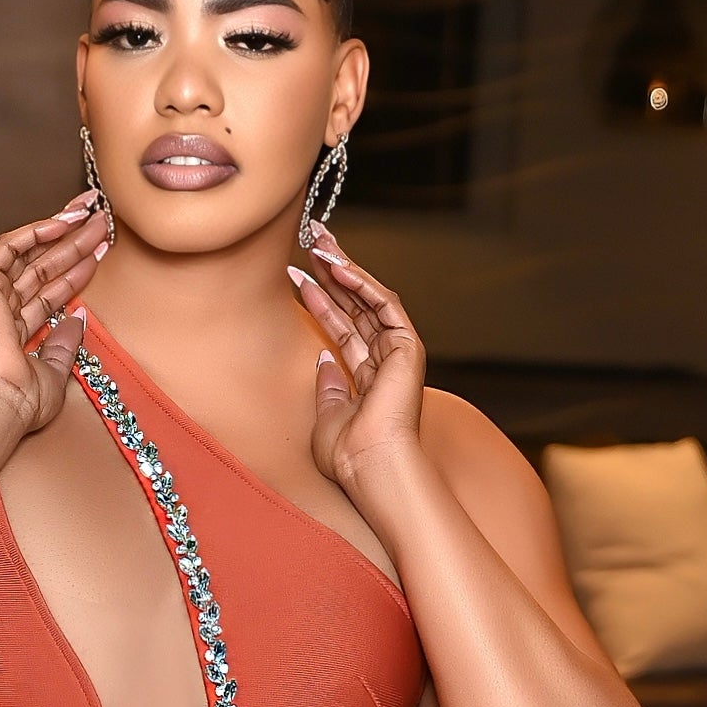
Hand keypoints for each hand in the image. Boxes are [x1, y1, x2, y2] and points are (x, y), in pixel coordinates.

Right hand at [0, 193, 110, 441]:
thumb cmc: (21, 401)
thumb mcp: (55, 372)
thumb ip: (65, 344)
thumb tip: (77, 319)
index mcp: (15, 333)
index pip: (50, 291)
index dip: (78, 269)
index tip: (102, 250)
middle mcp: (2, 310)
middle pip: (44, 266)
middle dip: (74, 241)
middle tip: (102, 220)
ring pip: (30, 253)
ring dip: (61, 230)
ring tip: (92, 212)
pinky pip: (9, 247)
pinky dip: (35, 231)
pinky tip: (64, 220)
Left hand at [289, 234, 428, 508]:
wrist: (370, 466)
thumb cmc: (349, 454)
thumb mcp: (326, 415)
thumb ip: (327, 385)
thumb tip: (323, 358)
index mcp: (367, 377)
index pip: (343, 327)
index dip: (321, 299)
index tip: (297, 274)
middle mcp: (385, 361)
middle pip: (356, 305)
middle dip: (333, 272)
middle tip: (311, 239)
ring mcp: (399, 352)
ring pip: (370, 298)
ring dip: (344, 268)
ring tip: (319, 242)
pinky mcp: (409, 347)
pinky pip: (385, 304)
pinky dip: (362, 283)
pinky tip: (338, 265)